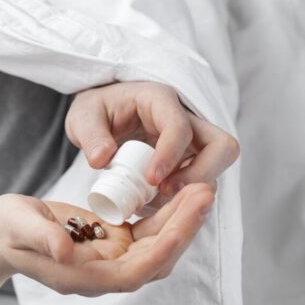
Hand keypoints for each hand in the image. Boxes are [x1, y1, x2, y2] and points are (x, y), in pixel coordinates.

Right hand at [0, 183, 214, 295]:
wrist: (5, 231)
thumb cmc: (7, 229)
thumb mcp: (17, 225)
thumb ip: (41, 238)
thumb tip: (65, 250)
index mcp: (82, 276)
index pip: (131, 274)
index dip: (158, 253)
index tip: (179, 226)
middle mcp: (104, 272)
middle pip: (155, 259)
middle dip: (183, 229)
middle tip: (205, 192)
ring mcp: (112, 257)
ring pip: (158, 245)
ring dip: (182, 219)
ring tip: (202, 188)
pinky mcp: (115, 240)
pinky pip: (150, 230)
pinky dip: (169, 213)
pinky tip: (182, 190)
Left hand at [65, 81, 239, 204]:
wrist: (102, 116)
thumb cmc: (96, 111)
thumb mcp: (82, 116)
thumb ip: (90, 135)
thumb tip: (101, 160)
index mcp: (160, 101)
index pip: (180, 126)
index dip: (170, 154)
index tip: (151, 179)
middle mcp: (186, 119)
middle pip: (222, 146)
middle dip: (201, 174)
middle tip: (165, 190)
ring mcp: (193, 142)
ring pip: (217, 166)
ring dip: (193, 187)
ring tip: (156, 199)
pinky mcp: (189, 161)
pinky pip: (199, 181)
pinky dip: (181, 196)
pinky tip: (153, 203)